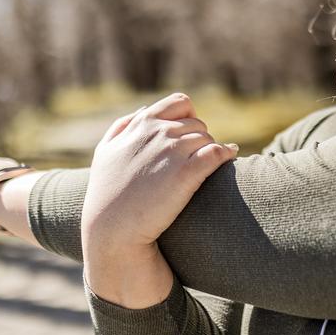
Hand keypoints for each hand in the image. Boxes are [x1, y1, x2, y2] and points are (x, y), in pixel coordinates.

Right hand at [81, 93, 237, 253]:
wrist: (111, 231)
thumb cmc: (106, 195)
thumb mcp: (105, 153)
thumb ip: (122, 127)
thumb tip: (145, 111)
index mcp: (142, 124)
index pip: (179, 103)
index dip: (189, 117)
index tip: (189, 135)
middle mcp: (158, 132)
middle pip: (197, 124)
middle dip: (199, 139)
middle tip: (196, 159)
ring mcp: (173, 151)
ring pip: (207, 139)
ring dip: (212, 149)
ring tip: (208, 166)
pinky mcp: (186, 173)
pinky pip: (217, 152)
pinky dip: (226, 153)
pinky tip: (230, 158)